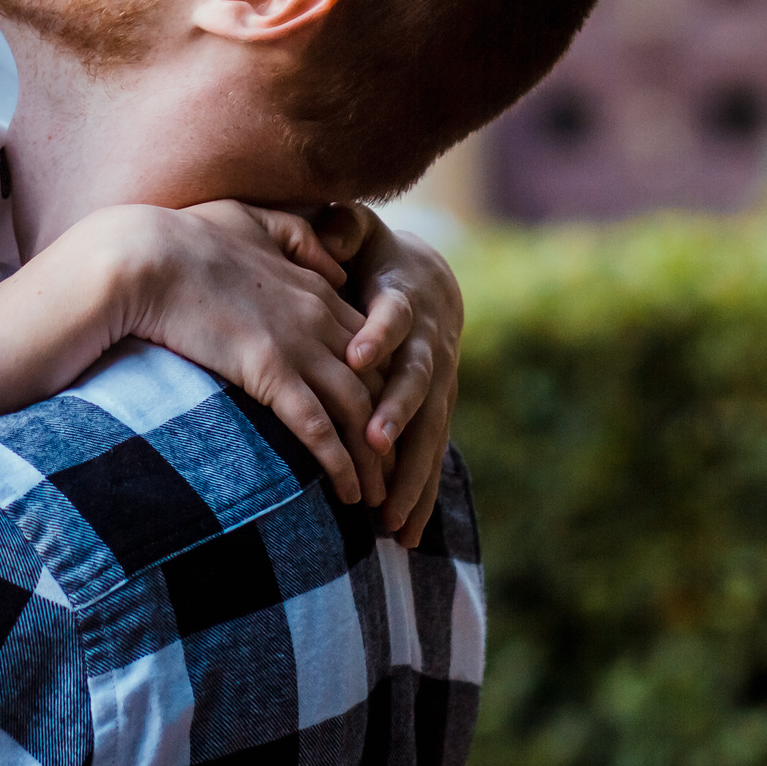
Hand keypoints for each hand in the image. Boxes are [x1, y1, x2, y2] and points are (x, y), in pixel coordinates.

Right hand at [105, 202, 384, 506]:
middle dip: (392, 428)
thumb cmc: (183, 236)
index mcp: (314, 286)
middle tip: (397, 470)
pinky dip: (339, 464)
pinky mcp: (269, 372)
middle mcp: (318, 317)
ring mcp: (298, 345)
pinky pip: (317, 427)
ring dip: (374, 459)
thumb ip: (297, 235)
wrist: (142, 256)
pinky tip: (348, 493)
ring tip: (379, 497)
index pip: (370, 343)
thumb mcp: (252, 219)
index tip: (387, 418)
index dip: (383, 383)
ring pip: (358, 411)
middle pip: (376, 381)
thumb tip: (334, 261)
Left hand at [333, 206, 463, 545]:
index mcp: (405, 297)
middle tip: (374, 441)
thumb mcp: (356, 232)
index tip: (357, 353)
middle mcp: (428, 344)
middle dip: (398, 412)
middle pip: (418, 381)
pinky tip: (403, 536)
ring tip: (390, 512)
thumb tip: (328, 230)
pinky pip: (429, 457)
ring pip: (430, 430)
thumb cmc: (372, 255)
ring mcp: (438, 384)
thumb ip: (340, 229)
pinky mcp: (435, 414)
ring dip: (412, 472)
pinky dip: (417, 495)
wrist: (425, 281)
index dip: (378, 333)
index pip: (393, 314)